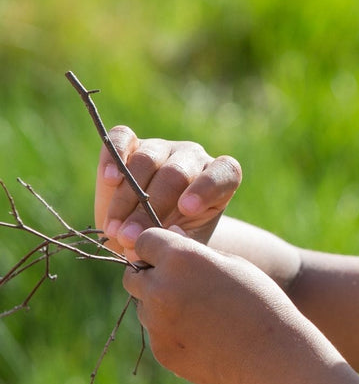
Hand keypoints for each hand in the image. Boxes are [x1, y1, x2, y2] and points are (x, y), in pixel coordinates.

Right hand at [95, 126, 240, 259]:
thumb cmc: (177, 238)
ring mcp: (162, 147)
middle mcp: (193, 158)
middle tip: (131, 238)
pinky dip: (114, 157)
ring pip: (146, 161)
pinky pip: (122, 138)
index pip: (224, 174)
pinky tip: (109, 180)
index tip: (187, 210)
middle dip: (150, 209)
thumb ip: (182, 242)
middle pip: (175, 174)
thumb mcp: (187, 245)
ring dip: (126, 199)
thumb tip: (165, 236)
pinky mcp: (131, 142)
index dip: (206, 189)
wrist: (148, 231)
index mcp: (220, 179)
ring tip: (115, 230)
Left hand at [123, 227, 303, 383]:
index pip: (144, 240)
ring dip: (161, 304)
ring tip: (201, 313)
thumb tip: (170, 238)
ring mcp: (157, 322)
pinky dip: (172, 330)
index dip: (158, 246)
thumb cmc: (260, 301)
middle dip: (151, 276)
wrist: (270, 355)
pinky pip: (157, 332)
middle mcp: (161, 287)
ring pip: (144, 305)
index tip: (174, 254)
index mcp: (181, 258)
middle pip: (132, 275)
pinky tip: (204, 334)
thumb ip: (195, 251)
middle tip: (184, 284)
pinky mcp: (161, 349)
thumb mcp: (234, 264)